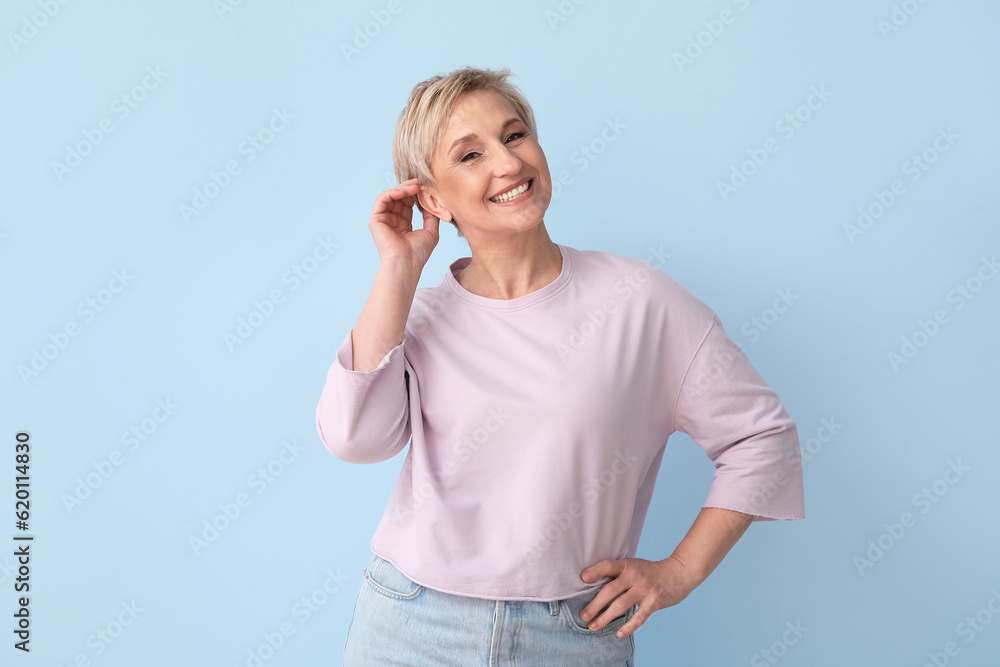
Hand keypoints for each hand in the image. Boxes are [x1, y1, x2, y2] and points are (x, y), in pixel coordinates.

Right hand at [368, 178, 439, 269]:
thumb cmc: (418, 253)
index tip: (425, 187)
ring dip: (403, 188)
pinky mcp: (375, 219)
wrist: (407, 263)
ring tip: (415, 186)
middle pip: (399, 198)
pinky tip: (406, 191)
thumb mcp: (431, 231)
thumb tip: (433, 200)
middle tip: (420, 182)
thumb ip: (431, 215)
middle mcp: (392, 221)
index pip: (407, 204)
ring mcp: (383, 220)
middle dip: (409, 188)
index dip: (415, 194)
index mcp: (403, 225)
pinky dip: (393, 192)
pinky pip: (382, 199)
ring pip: (390, 196)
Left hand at [578, 556, 698, 637]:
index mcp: (627, 565)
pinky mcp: (654, 602)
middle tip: (583, 615)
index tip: (583, 579)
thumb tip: (593, 585)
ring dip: (605, 618)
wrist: (678, 573)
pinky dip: (629, 627)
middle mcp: (634, 576)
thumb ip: (618, 573)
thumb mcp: (634, 565)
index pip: (608, 566)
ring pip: (621, 605)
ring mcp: (644, 589)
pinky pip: (639, 617)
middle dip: (595, 605)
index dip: (595, 571)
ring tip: (593, 626)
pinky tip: (619, 633)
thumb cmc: (650, 571)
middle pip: (610, 591)